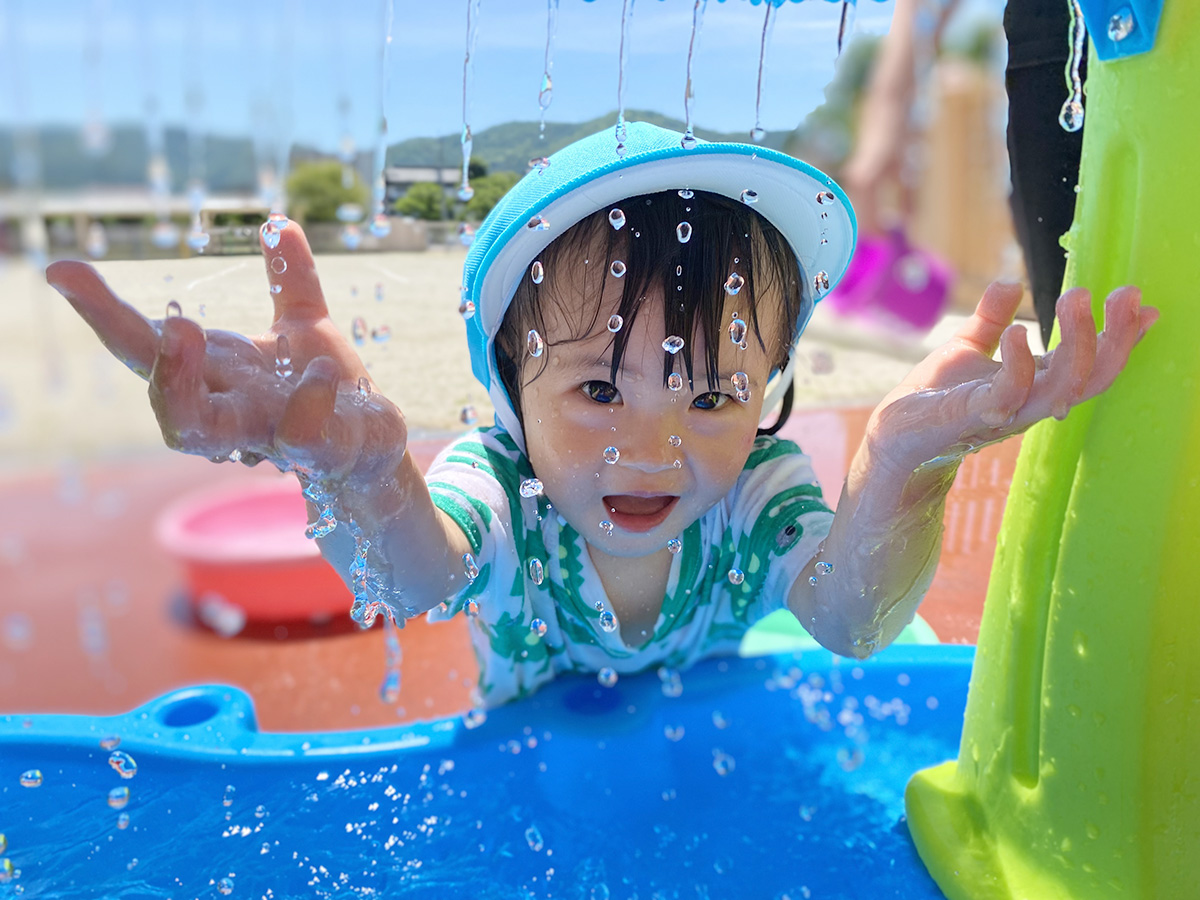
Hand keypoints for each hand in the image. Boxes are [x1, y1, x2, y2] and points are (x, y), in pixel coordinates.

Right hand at [46, 222, 407, 484]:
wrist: (373, 454)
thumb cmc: (329, 394)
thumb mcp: (308, 326)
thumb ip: (292, 279)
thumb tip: (281, 223)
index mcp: (220, 371)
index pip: (148, 344)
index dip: (103, 312)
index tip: (62, 270)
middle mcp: (232, 407)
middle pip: (163, 395)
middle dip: (143, 356)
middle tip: (150, 314)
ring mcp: (271, 434)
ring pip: (202, 431)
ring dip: (181, 386)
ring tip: (184, 329)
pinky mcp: (322, 452)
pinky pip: (302, 437)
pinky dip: (306, 403)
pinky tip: (319, 370)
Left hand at [866, 281, 1158, 472]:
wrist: (892, 436)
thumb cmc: (933, 396)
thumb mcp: (966, 347)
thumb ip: (992, 317)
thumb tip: (1012, 282)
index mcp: (1036, 386)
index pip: (1092, 364)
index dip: (1121, 337)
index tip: (1142, 302)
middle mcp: (1030, 403)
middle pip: (1091, 377)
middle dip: (1115, 337)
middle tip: (1124, 293)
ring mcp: (1005, 414)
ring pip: (1062, 387)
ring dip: (1077, 343)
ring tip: (1076, 296)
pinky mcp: (972, 418)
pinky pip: (1008, 395)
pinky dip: (1019, 364)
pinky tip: (1018, 332)